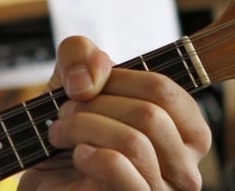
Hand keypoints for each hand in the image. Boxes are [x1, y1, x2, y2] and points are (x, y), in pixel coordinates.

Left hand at [17, 36, 211, 190]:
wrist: (48, 183)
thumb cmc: (71, 135)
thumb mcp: (74, 82)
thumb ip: (81, 56)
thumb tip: (89, 78)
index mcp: (185, 132)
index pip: (164, 90)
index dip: (116, 79)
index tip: (86, 88)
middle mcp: (185, 167)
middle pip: (149, 114)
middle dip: (94, 105)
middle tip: (66, 113)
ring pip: (133, 142)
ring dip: (82, 127)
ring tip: (62, 132)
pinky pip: (118, 168)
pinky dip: (87, 154)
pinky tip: (77, 156)